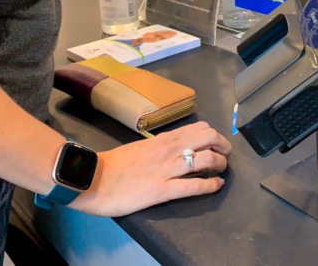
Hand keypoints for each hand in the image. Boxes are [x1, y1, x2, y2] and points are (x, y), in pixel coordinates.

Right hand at [71, 121, 231, 216]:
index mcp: (164, 139)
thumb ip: (160, 146)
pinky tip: (216, 186)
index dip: (214, 135)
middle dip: (224, 146)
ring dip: (221, 164)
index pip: (199, 128)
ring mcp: (167, 169)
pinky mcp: (162, 190)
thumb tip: (174, 146)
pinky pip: (194, 186)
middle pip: (209, 137)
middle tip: (225, 155)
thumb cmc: (114, 165)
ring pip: (206, 159)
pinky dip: (211, 186)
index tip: (217, 143)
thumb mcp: (141, 147)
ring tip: (222, 170)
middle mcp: (169, 150)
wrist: (92, 178)